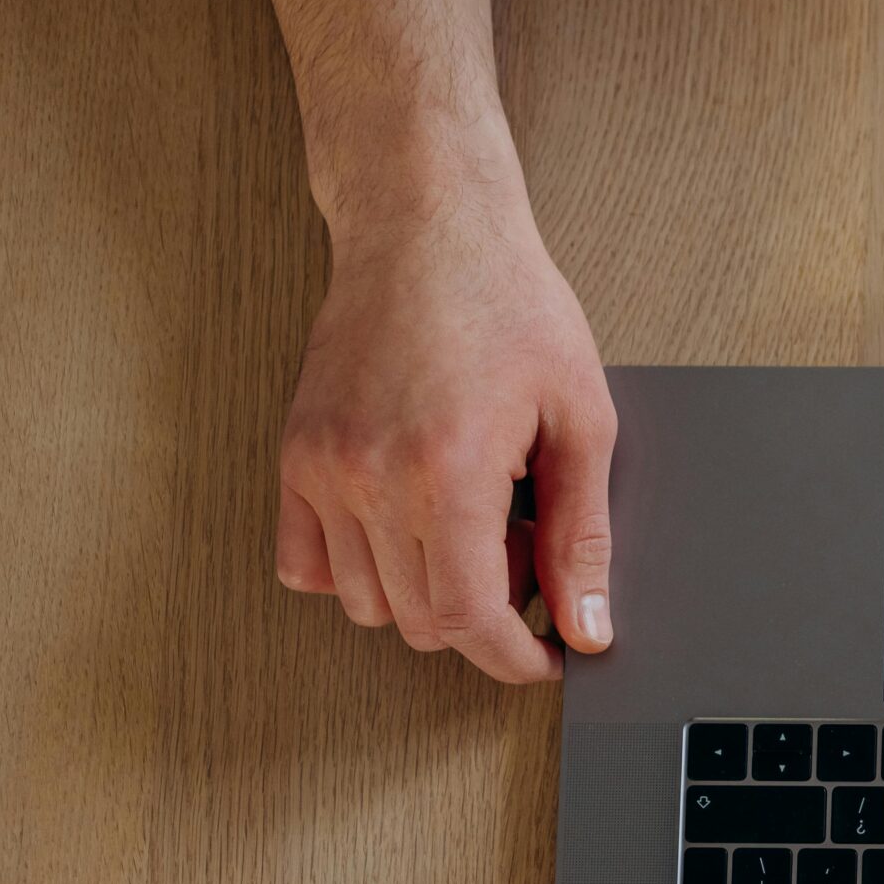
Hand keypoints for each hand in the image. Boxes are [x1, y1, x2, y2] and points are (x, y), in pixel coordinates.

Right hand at [274, 191, 615, 681]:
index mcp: (447, 470)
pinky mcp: (295, 453)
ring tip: (472, 526)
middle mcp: (370, 475)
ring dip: (425, 594)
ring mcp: (322, 466)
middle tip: (524, 552)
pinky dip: (358, 570)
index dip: (515, 657)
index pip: (470, 619)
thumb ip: (583, 535)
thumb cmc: (510, 305)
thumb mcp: (581, 420)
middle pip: (421, 621)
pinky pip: (307, 565)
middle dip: (484, 615)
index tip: (548, 657)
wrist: (425, 226)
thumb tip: (589, 626)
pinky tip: (407, 525)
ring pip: (367, 603)